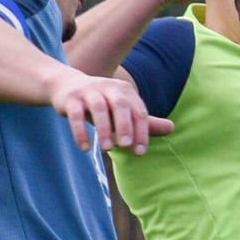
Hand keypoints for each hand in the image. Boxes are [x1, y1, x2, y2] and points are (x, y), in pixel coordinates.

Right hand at [46, 66, 170, 154]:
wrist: (67, 86)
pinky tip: (86, 148)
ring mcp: (88, 91)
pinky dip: (81, 131)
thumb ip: (145, 122)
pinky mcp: (71, 99)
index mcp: (125, 91)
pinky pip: (76, 115)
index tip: (139, 152)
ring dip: (104, 128)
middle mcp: (109, 87)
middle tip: (126, 147)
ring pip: (99, 108)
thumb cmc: (103, 104)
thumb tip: (172, 128)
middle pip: (121, 105)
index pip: (139, 111)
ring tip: (108, 149)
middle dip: (125, 126)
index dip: (142, 132)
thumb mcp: (124, 111)